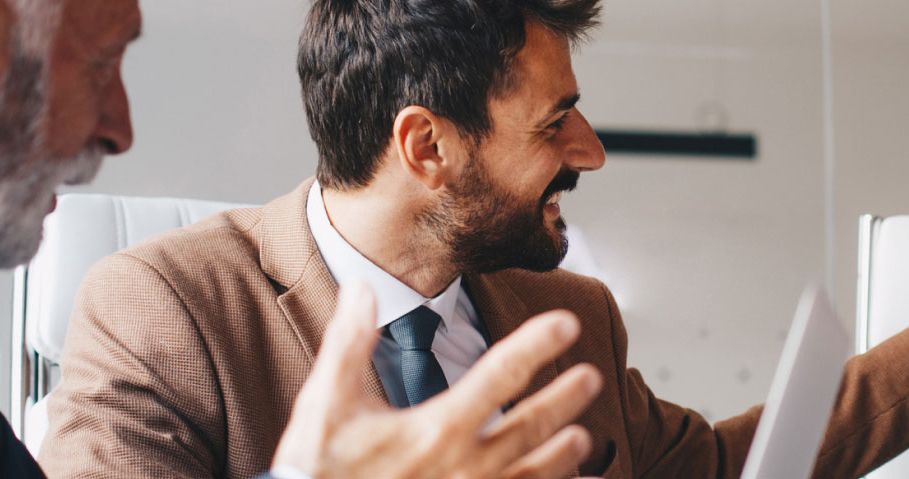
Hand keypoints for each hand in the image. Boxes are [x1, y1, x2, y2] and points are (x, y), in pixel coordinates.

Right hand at [271, 282, 604, 478]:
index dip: (537, 344)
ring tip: (582, 436)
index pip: (501, 375)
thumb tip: (362, 289)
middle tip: (591, 376)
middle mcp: (464, 465)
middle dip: (564, 398)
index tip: (566, 322)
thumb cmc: (318, 471)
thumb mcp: (326, 403)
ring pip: (532, 474)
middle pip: (531, 425)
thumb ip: (349, 343)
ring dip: (561, 455)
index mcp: (436, 428)